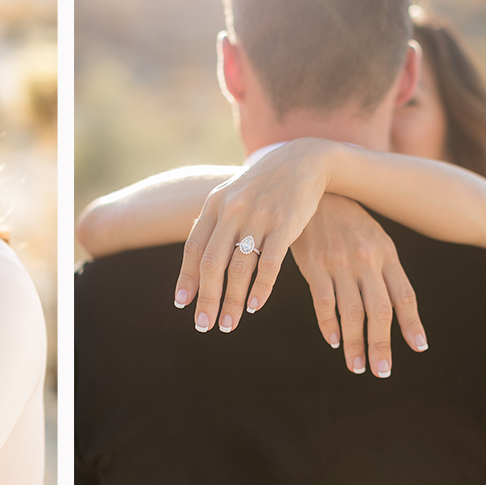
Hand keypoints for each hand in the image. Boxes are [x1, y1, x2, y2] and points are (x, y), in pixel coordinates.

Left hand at [174, 138, 329, 332]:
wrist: (303, 160)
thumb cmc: (264, 185)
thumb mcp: (232, 195)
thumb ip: (214, 224)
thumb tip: (194, 260)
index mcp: (215, 205)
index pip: (193, 248)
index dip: (186, 278)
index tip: (182, 304)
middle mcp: (232, 211)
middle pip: (211, 263)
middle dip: (206, 298)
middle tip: (204, 324)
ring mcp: (258, 218)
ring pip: (238, 268)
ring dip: (231, 300)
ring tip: (229, 324)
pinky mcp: (285, 225)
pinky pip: (269, 264)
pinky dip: (260, 288)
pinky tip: (254, 306)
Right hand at [292, 195, 428, 376]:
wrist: (313, 190)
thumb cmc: (344, 217)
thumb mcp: (372, 235)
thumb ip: (382, 266)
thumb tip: (393, 302)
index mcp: (385, 253)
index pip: (404, 295)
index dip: (412, 323)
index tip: (419, 348)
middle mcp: (366, 261)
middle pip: (380, 311)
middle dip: (382, 344)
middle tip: (382, 371)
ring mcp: (340, 263)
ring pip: (352, 312)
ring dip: (355, 343)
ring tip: (357, 367)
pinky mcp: (314, 265)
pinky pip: (323, 301)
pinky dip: (329, 324)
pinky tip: (333, 341)